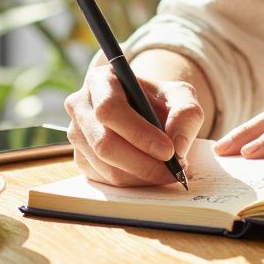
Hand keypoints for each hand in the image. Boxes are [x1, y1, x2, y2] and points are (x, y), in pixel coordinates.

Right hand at [64, 63, 205, 186]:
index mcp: (101, 80)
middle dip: (143, 163)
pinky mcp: (81, 159)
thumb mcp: (181, 96)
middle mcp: (81, 106)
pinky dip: (134, 182)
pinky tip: (152, 173)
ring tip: (169, 171)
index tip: (168, 150)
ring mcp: (77, 134)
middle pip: (104, 143)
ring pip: (105, 166)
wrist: (148, 112)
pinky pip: (105, 179)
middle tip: (173, 169)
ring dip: (142, 176)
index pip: (110, 108)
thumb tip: (178, 146)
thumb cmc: (160, 100)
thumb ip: (186, 114)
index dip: (138, 133)